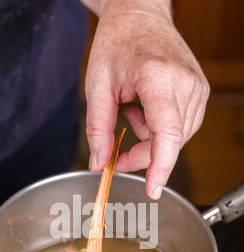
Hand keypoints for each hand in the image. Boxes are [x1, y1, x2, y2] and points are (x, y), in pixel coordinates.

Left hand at [84, 0, 209, 198]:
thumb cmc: (117, 42)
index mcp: (159, 78)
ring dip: (150, 138)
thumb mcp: (97, 85)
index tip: (152, 190)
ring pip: (175, 139)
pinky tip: (145, 107)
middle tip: (115, 151)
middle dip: (141, 154)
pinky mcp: (199, 92)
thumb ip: (98, 129)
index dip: (161, 166)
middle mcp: (185, 84)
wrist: (140, 15)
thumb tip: (99, 164)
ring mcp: (197, 88)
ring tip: (132, 109)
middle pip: (169, 142)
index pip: (167, 133)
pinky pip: (180, 127)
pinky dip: (159, 127)